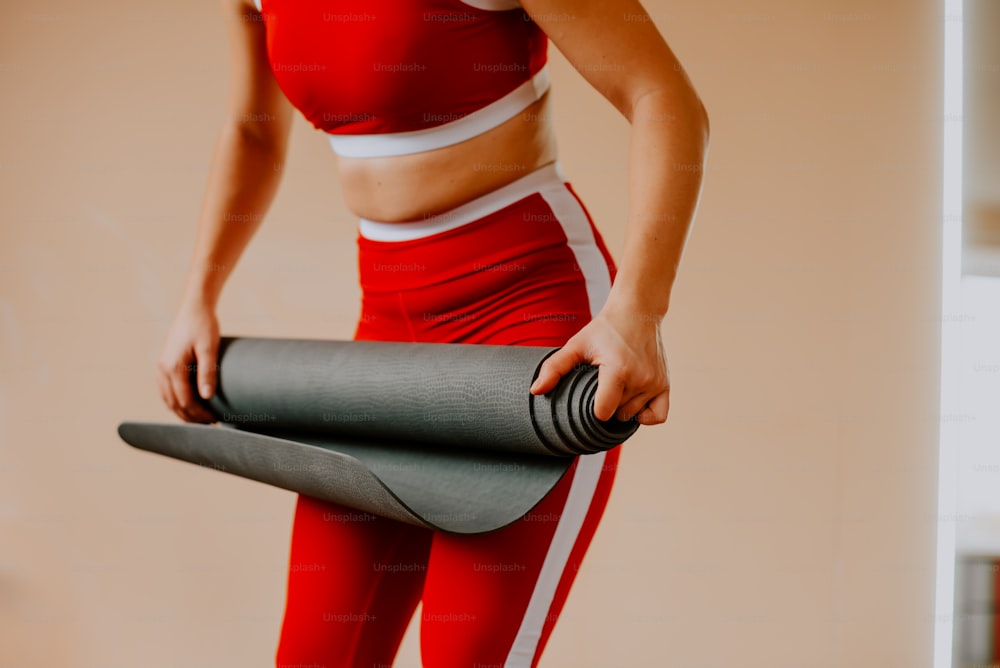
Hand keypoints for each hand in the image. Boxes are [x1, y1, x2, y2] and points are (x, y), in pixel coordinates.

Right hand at [156, 301, 219, 422]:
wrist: (194, 308)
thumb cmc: (204, 325)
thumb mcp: (210, 347)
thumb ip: (208, 372)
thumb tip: (207, 396)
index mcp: (172, 367)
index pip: (185, 401)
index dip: (200, 414)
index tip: (215, 421)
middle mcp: (162, 369)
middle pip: (174, 404)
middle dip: (191, 417)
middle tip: (211, 424)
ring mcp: (161, 367)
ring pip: (168, 399)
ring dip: (183, 412)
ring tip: (201, 419)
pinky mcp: (164, 364)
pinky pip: (166, 390)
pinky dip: (176, 401)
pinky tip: (189, 405)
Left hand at [529, 304, 669, 425]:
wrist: (637, 312)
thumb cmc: (604, 329)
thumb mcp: (577, 345)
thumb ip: (554, 368)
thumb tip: (535, 391)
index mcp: (618, 370)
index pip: (603, 413)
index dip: (592, 408)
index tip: (588, 394)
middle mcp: (640, 379)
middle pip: (616, 415)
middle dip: (606, 405)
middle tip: (601, 385)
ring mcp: (655, 382)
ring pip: (633, 415)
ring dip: (622, 408)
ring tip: (615, 387)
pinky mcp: (664, 383)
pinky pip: (658, 415)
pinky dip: (645, 415)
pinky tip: (634, 404)